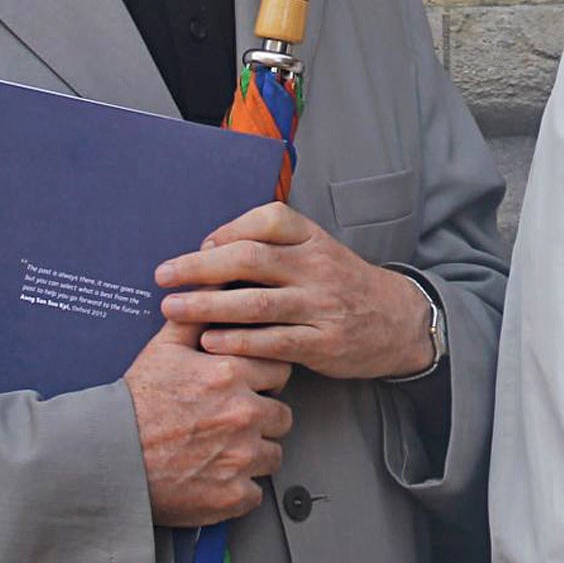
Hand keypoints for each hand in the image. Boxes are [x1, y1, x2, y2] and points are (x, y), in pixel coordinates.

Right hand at [123, 317, 293, 526]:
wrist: (105, 458)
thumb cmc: (133, 406)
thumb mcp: (164, 349)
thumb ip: (199, 312)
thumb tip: (216, 277)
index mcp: (230, 374)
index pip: (280, 371)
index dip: (262, 380)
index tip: (245, 388)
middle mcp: (242, 414)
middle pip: (282, 415)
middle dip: (262, 418)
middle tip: (230, 423)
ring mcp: (240, 457)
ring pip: (274, 454)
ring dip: (254, 454)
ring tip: (219, 450)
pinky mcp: (233, 494)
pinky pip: (256, 491)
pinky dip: (239, 488)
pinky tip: (214, 477)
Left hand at [155, 202, 435, 381]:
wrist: (399, 321)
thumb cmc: (344, 285)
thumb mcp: (319, 251)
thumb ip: (275, 246)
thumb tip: (211, 247)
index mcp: (315, 240)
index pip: (270, 219)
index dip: (229, 229)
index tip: (202, 245)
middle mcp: (318, 267)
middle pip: (252, 259)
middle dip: (200, 267)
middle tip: (164, 276)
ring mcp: (322, 305)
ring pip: (256, 302)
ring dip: (208, 305)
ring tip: (173, 308)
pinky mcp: (323, 343)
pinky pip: (273, 341)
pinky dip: (238, 341)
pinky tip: (209, 340)